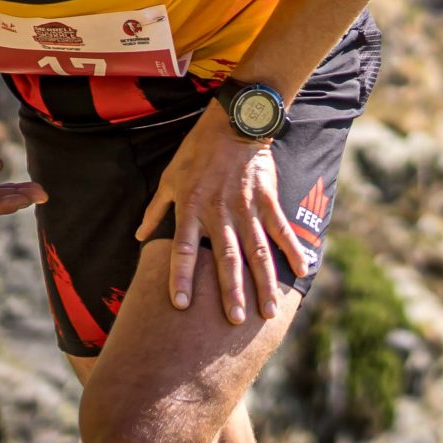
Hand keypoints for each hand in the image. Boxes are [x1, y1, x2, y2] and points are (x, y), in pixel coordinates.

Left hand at [136, 106, 307, 324]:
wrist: (234, 122)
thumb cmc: (197, 151)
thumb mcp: (169, 177)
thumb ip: (156, 210)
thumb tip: (138, 236)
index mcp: (190, 209)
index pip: (183, 250)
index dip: (181, 278)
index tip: (181, 306)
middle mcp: (219, 213)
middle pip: (225, 259)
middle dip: (230, 291)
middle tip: (235, 320)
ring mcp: (246, 208)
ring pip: (256, 251)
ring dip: (263, 283)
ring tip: (268, 311)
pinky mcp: (268, 199)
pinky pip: (281, 229)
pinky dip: (293, 249)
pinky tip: (304, 270)